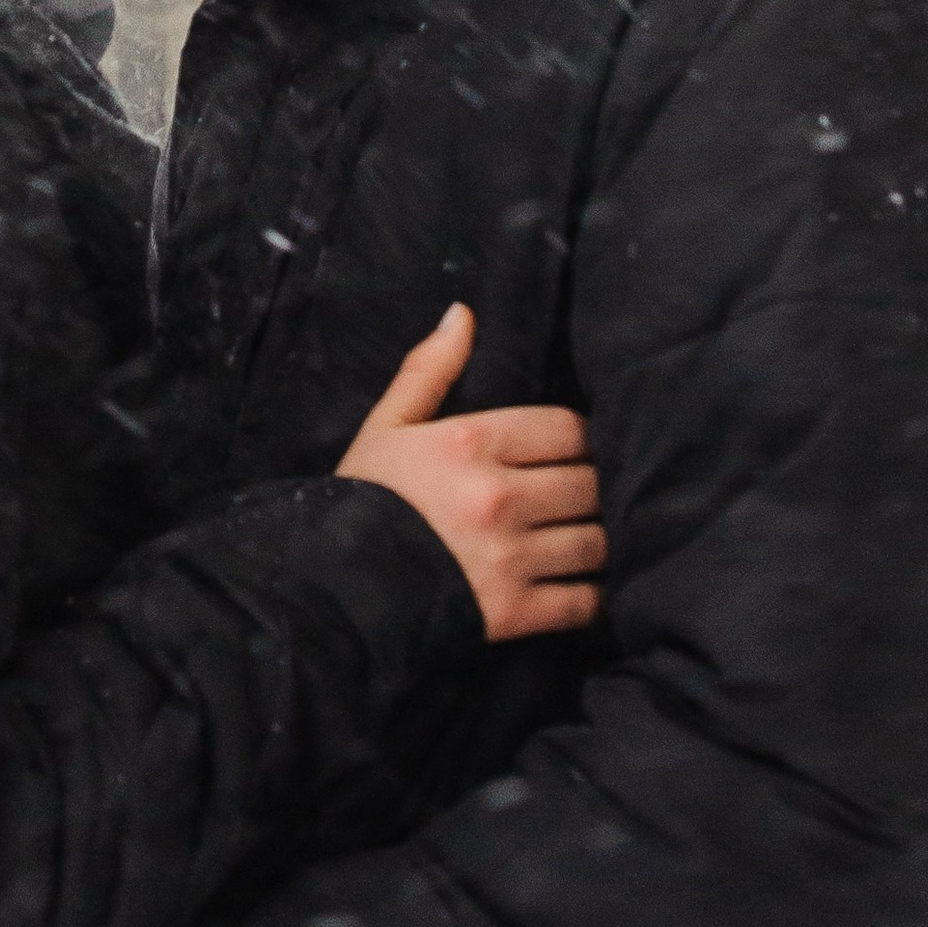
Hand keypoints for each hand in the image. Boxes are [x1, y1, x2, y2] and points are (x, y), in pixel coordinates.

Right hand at [338, 303, 602, 644]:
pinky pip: (585, 602)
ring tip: (587, 538)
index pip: (570, 428)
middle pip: (592, 484)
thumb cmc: (361, 503)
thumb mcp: (386, 428)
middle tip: (584, 497)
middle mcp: (499, 497)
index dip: (580, 439)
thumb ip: (428, 370)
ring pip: (597, 541)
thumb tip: (463, 313)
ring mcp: (510, 558)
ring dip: (599, 540)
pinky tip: (581, 586)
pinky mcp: (514, 613)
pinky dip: (593, 597)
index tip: (571, 453)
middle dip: (594, 489)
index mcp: (471, 443)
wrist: (328, 591)